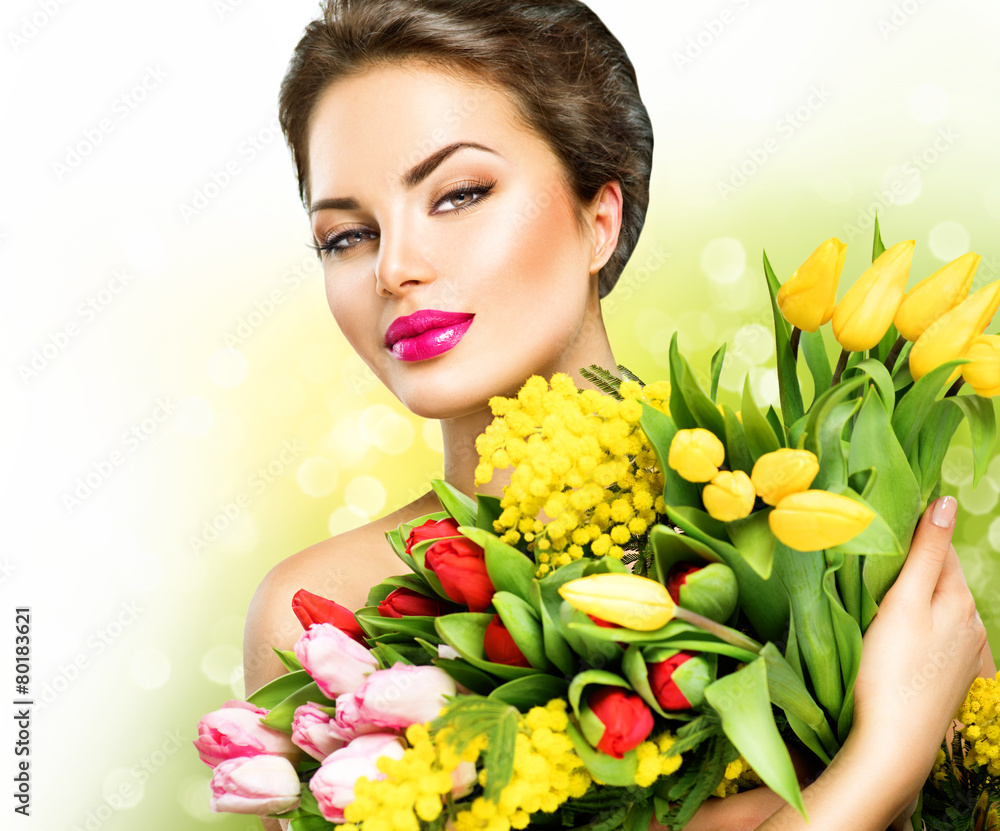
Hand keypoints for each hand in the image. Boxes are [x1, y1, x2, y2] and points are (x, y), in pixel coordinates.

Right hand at [852, 496, 986, 799]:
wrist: (896, 744)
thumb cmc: (891, 670)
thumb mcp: (904, 602)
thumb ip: (927, 552)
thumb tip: (947, 502)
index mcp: (959, 599)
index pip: (940, 546)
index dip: (912, 531)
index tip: (879, 526)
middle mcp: (973, 623)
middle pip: (942, 577)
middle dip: (914, 564)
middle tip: (873, 562)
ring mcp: (966, 653)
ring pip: (939, 607)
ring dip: (917, 597)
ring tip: (881, 600)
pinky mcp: (954, 677)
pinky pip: (938, 636)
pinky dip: (920, 626)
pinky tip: (898, 638)